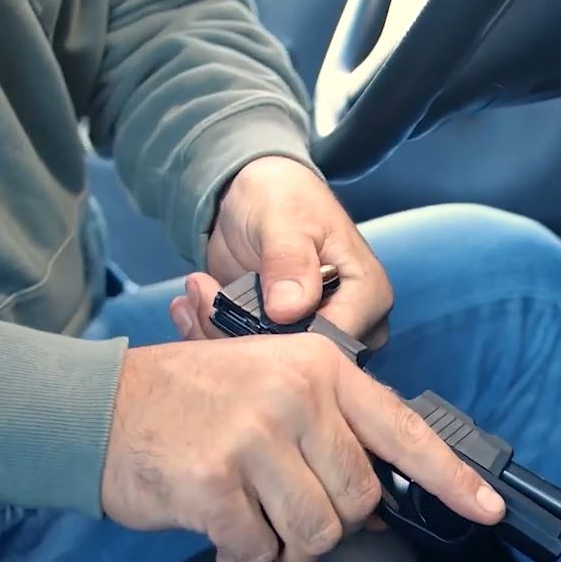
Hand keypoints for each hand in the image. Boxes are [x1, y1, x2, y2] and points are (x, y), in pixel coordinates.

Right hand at [102, 332, 503, 561]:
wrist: (94, 408)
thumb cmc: (187, 403)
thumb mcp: (267, 384)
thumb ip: (326, 429)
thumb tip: (376, 501)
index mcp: (318, 369)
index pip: (400, 430)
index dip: (450, 478)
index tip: (489, 510)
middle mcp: (294, 398)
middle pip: (356, 499)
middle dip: (326, 521)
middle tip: (279, 505)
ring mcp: (255, 440)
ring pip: (314, 533)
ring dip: (282, 542)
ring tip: (245, 514)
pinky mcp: (216, 485)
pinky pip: (258, 552)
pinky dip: (239, 556)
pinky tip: (214, 527)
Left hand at [172, 155, 390, 345]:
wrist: (251, 196)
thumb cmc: (281, 196)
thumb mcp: (283, 219)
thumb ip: (288, 261)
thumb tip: (289, 310)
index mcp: (368, 295)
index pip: (337, 344)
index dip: (286, 341)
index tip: (235, 315)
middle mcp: (352, 324)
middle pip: (306, 363)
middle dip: (247, 340)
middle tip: (200, 301)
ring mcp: (317, 336)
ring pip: (274, 365)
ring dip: (224, 337)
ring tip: (194, 296)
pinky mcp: (282, 341)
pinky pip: (254, 357)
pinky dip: (217, 337)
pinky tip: (192, 308)